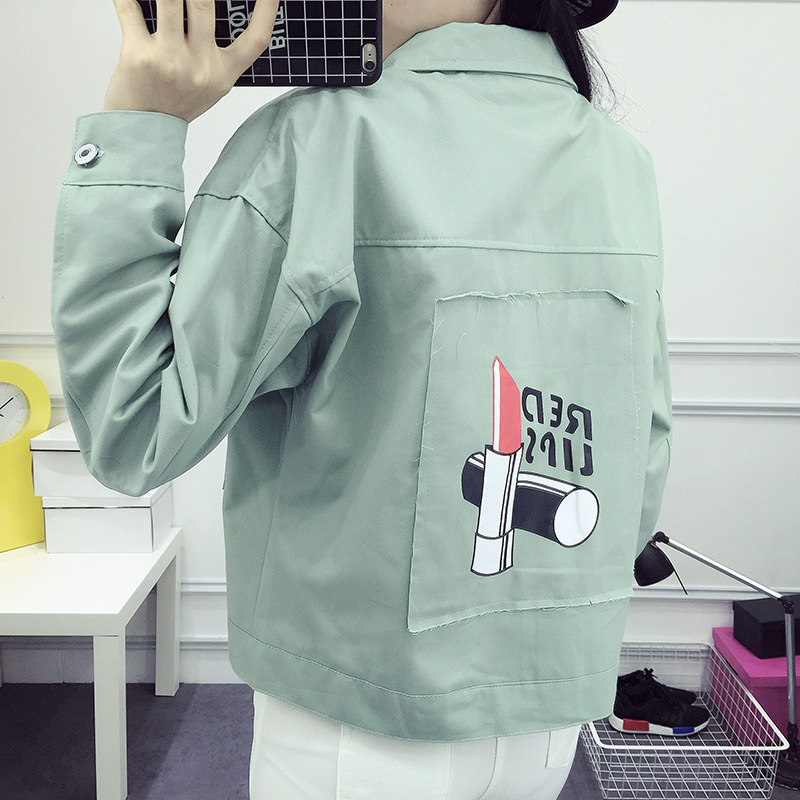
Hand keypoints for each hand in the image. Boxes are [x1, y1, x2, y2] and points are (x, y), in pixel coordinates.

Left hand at [103, 0, 279, 122]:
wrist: (145, 129)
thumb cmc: (176, 102)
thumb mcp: (211, 84)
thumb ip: (216, 50)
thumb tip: (208, 7)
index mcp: (222, 73)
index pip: (255, 40)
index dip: (267, 11)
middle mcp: (199, 66)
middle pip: (203, 4)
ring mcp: (168, 60)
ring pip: (168, 0)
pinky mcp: (137, 55)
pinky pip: (129, 8)